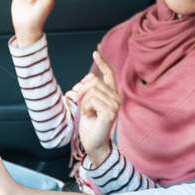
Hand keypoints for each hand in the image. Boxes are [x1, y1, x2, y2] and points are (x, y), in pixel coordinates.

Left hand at [69, 51, 120, 167]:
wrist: (92, 142)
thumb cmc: (90, 123)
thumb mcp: (88, 102)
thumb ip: (91, 90)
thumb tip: (91, 76)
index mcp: (112, 94)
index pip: (110, 74)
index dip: (103, 63)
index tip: (95, 53)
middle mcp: (116, 98)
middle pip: (94, 81)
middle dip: (81, 90)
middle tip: (78, 101)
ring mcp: (115, 105)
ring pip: (92, 91)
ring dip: (84, 102)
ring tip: (87, 112)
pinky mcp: (111, 112)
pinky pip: (93, 100)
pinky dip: (86, 107)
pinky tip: (89, 115)